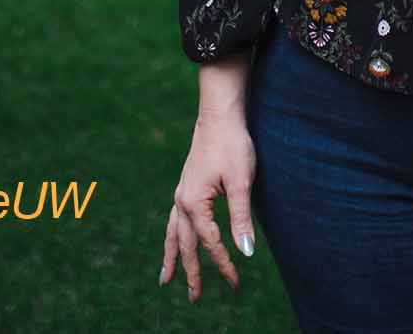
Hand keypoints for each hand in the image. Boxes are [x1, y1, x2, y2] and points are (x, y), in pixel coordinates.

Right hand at [160, 108, 255, 302]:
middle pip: (184, 244)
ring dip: (172, 256)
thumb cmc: (232, 146)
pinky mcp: (186, 187)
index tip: (235, 281)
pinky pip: (174, 219)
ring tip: (166, 279)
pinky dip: (172, 236)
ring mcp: (181, 193)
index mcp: (194, 202)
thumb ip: (241, 218)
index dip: (223, 264)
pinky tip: (175, 241)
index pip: (210, 242)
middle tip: (194, 297)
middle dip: (190, 271)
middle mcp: (182, 201)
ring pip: (172, 233)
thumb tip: (245, 252)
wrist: (219, 116)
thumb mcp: (241, 183)